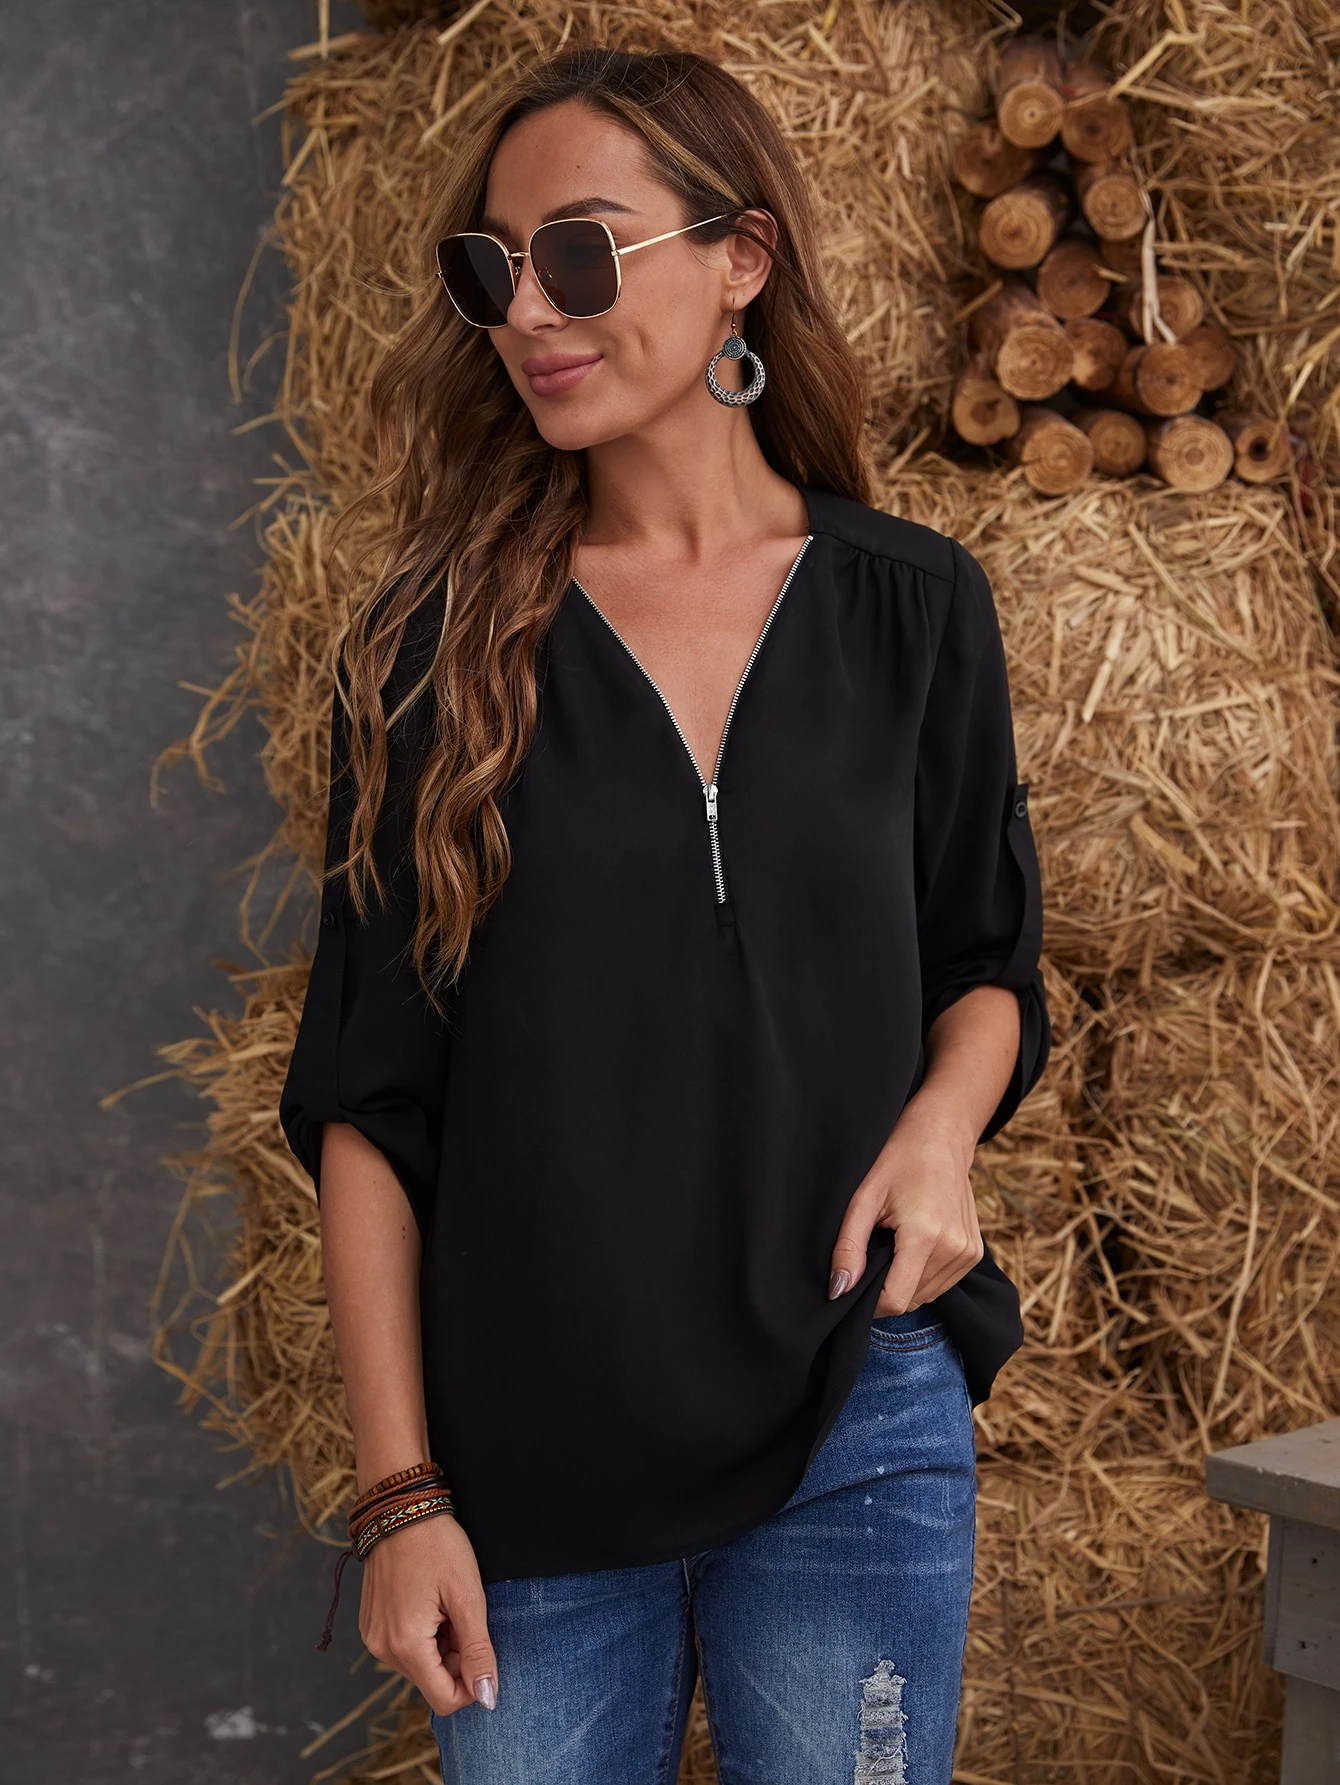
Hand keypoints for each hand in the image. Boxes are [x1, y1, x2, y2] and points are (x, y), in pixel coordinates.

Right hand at [359, 1512, 498, 1716]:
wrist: (400, 1509)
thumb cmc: (437, 1546)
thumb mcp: (467, 1596)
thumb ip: (478, 1651)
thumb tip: (488, 1698)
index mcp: (406, 1646)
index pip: (445, 1700)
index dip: (471, 1683)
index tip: (481, 1646)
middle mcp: (382, 1649)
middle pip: (432, 1680)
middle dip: (456, 1657)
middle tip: (463, 1613)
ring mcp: (373, 1637)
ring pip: (420, 1664)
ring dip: (440, 1644)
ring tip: (444, 1603)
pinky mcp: (371, 1625)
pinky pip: (404, 1646)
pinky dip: (423, 1633)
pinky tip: (428, 1600)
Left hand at [828, 1090, 983, 1315]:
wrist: (941, 1138)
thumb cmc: (898, 1162)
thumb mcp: (863, 1199)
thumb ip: (848, 1247)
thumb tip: (839, 1290)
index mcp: (924, 1236)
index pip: (896, 1300)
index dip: (870, 1302)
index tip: (856, 1283)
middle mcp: (953, 1249)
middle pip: (910, 1300)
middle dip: (886, 1287)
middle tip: (874, 1252)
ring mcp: (969, 1253)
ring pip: (926, 1296)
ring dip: (905, 1282)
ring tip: (895, 1244)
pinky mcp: (975, 1253)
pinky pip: (941, 1284)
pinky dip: (922, 1275)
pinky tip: (913, 1246)